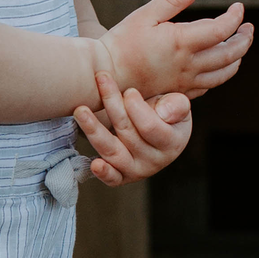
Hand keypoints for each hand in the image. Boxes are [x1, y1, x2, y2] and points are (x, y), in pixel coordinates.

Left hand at [75, 76, 190, 185]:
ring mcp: (136, 170)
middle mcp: (154, 161)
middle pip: (127, 133)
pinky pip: (112, 178)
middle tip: (101, 79)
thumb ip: (177, 105)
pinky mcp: (121, 176)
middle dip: (112, 104)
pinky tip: (94, 165)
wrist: (158, 131)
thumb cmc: (166, 114)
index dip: (137, 108)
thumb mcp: (178, 106)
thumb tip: (164, 113)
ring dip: (94, 131)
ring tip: (80, 111)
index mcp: (171, 143)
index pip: (150, 127)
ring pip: (113, 152)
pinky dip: (103, 173)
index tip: (129, 90)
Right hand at [98, 0, 251, 100]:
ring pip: (223, 74)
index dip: (235, 17)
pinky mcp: (178, 92)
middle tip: (249, 28)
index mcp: (181, 42)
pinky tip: (218, 65)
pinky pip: (208, 86)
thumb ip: (172, 0)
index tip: (238, 7)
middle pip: (230, 54)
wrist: (104, 74)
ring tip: (239, 46)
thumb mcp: (145, 14)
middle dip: (244, 39)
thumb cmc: (121, 41)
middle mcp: (188, 65)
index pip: (221, 30)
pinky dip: (220, 74)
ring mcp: (184, 82)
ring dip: (237, 59)